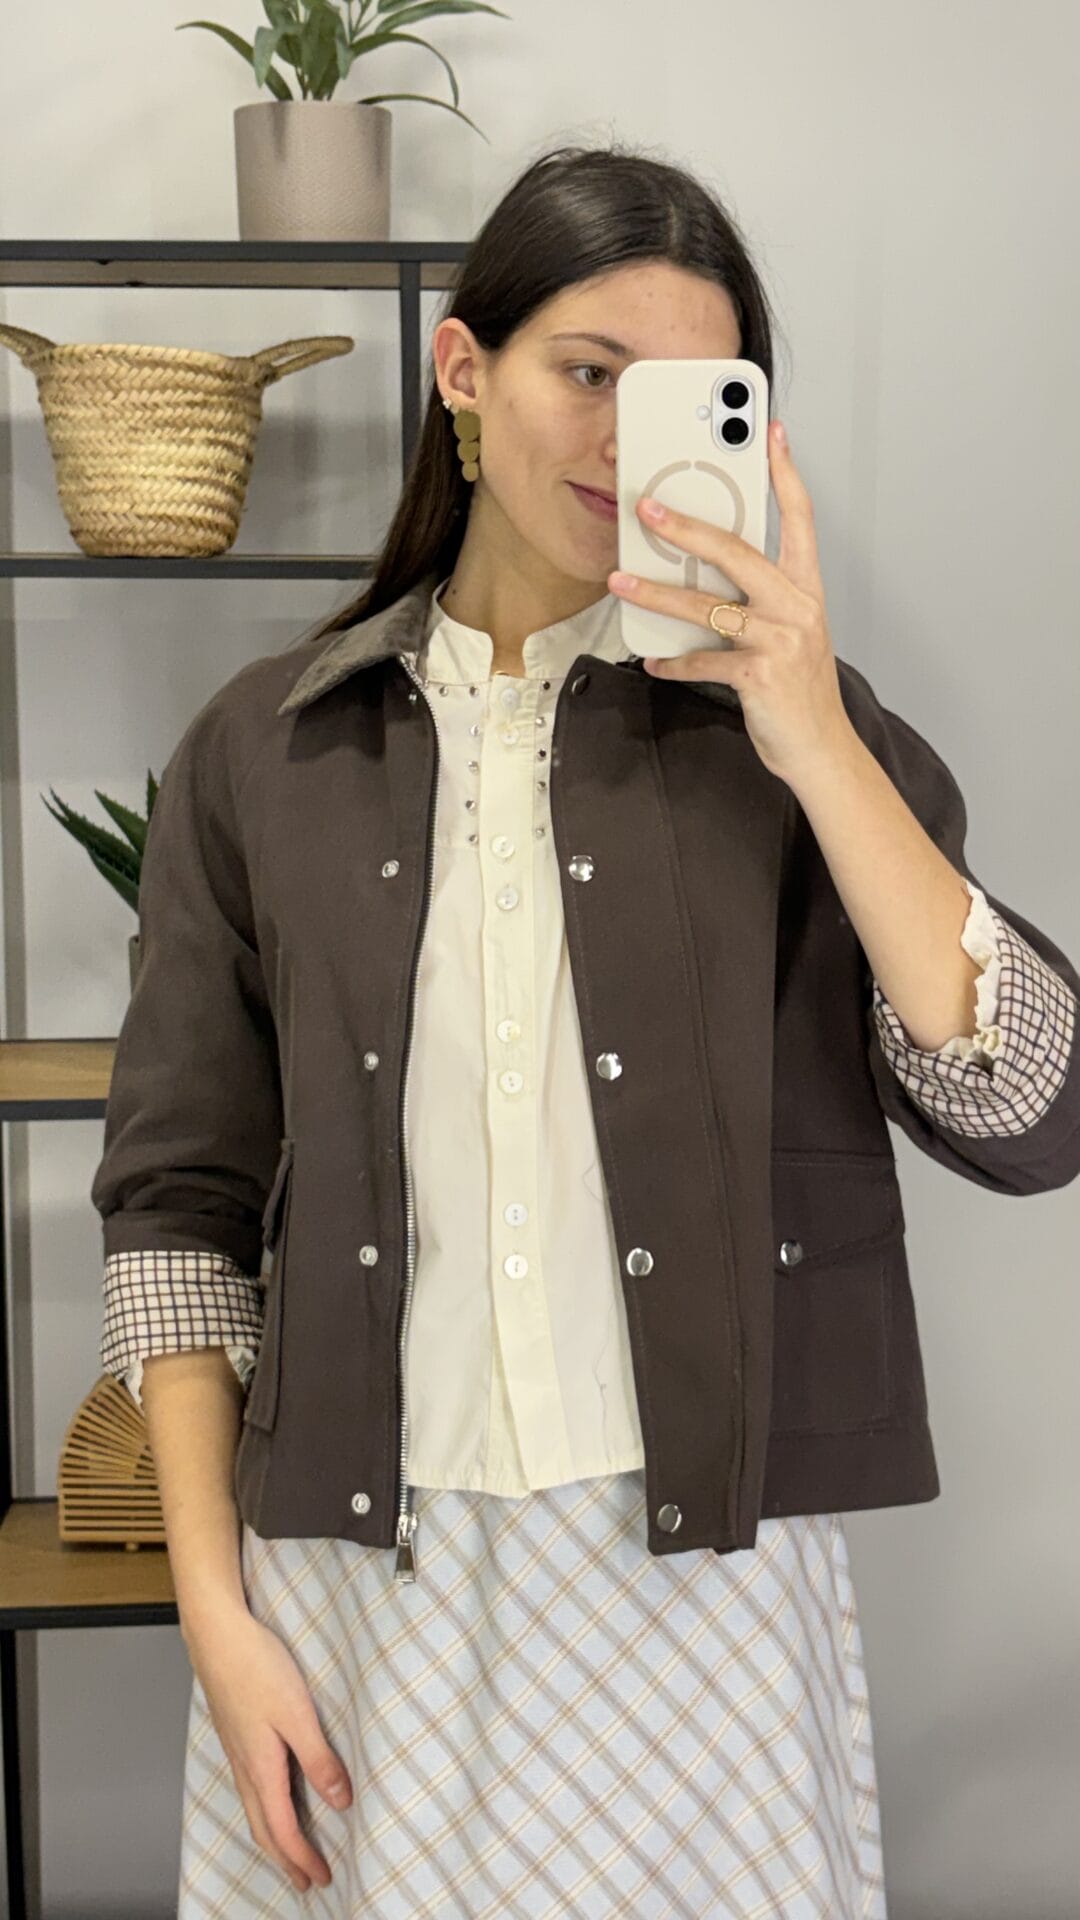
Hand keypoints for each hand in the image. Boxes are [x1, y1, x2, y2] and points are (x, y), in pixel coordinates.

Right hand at [184, 1605, 352, 1895]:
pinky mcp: (235, 1735)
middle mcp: (244, 1766)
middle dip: (286, 1860)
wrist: (217, 1634)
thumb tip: (340, 1801)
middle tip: (307, 1881)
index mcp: (261, 1768)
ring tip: (291, 1851)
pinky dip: (264, 1809)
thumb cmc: (256, 1666)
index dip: (302, 1859)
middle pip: (263, 1829)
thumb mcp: (298, 1714)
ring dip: (274, 1836)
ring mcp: (236, 1751)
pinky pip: (249, 1788)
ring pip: (253, 1809)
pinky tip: (273, 1798)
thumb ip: (319, 1759)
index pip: (283, 1830)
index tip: (322, 1878)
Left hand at [607, 420, 853, 785]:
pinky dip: (673, 663)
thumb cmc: (800, 689)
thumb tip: (701, 576)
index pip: (800, 518)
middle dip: (687, 527)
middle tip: (647, 508)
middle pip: (738, 552)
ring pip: (708, 606)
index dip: (785, 472)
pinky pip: (703, 661)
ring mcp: (780, 640)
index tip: (770, 433)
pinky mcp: (760, 675)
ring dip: (657, 593)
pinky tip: (652, 661)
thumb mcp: (788, 633)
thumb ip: (756, 600)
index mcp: (805, 589)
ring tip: (620, 581)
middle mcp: (797, 607)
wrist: (821, 748)